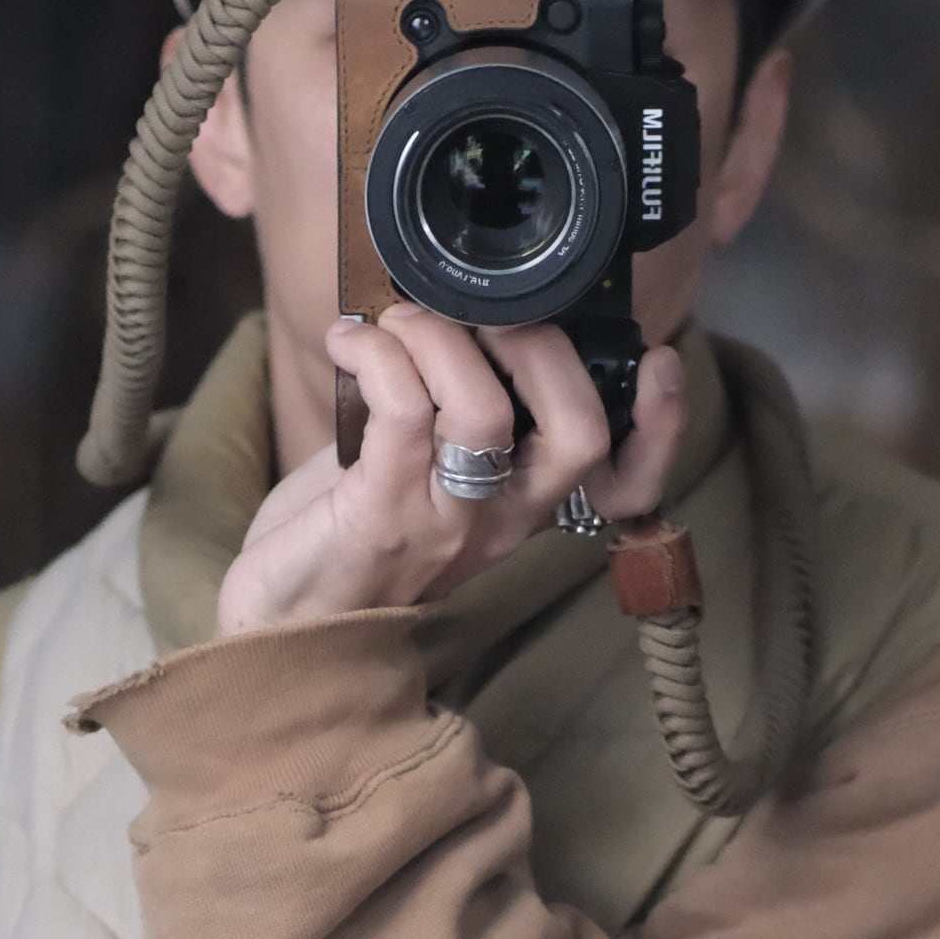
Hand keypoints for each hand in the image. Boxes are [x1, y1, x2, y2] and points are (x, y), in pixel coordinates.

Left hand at [215, 305, 685, 638]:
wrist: (276, 631)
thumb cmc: (343, 542)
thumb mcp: (420, 479)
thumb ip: (454, 416)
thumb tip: (460, 316)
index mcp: (522, 510)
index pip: (626, 483)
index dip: (661, 428)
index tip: (663, 362)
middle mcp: (500, 523)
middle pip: (576, 431)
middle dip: (539, 343)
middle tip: (477, 307)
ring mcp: (444, 523)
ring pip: (486, 412)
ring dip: (441, 337)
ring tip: (396, 322)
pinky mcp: (380, 516)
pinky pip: (403, 412)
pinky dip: (379, 356)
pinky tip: (350, 343)